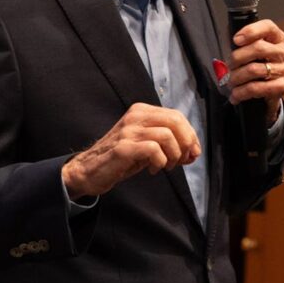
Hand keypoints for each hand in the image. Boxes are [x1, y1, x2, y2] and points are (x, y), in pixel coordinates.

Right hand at [62, 103, 200, 198]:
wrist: (88, 171)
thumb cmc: (121, 159)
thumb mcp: (147, 145)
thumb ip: (169, 143)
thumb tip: (194, 151)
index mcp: (142, 111)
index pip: (177, 116)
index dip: (190, 135)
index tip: (193, 153)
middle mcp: (135, 116)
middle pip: (175, 121)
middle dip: (186, 143)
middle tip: (183, 160)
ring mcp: (128, 131)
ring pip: (167, 135)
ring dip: (174, 155)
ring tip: (167, 166)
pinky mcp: (123, 148)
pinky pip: (153, 149)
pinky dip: (160, 161)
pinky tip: (154, 169)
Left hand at [228, 19, 283, 124]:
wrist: (262, 92)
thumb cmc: (252, 65)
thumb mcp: (245, 49)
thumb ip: (239, 41)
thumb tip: (232, 39)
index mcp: (275, 38)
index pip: (268, 27)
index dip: (251, 31)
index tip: (236, 40)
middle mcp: (282, 52)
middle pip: (259, 48)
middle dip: (237, 58)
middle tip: (228, 66)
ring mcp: (283, 69)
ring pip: (254, 69)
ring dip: (236, 77)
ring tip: (229, 82)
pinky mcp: (281, 86)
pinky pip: (257, 88)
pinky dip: (241, 92)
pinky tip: (235, 95)